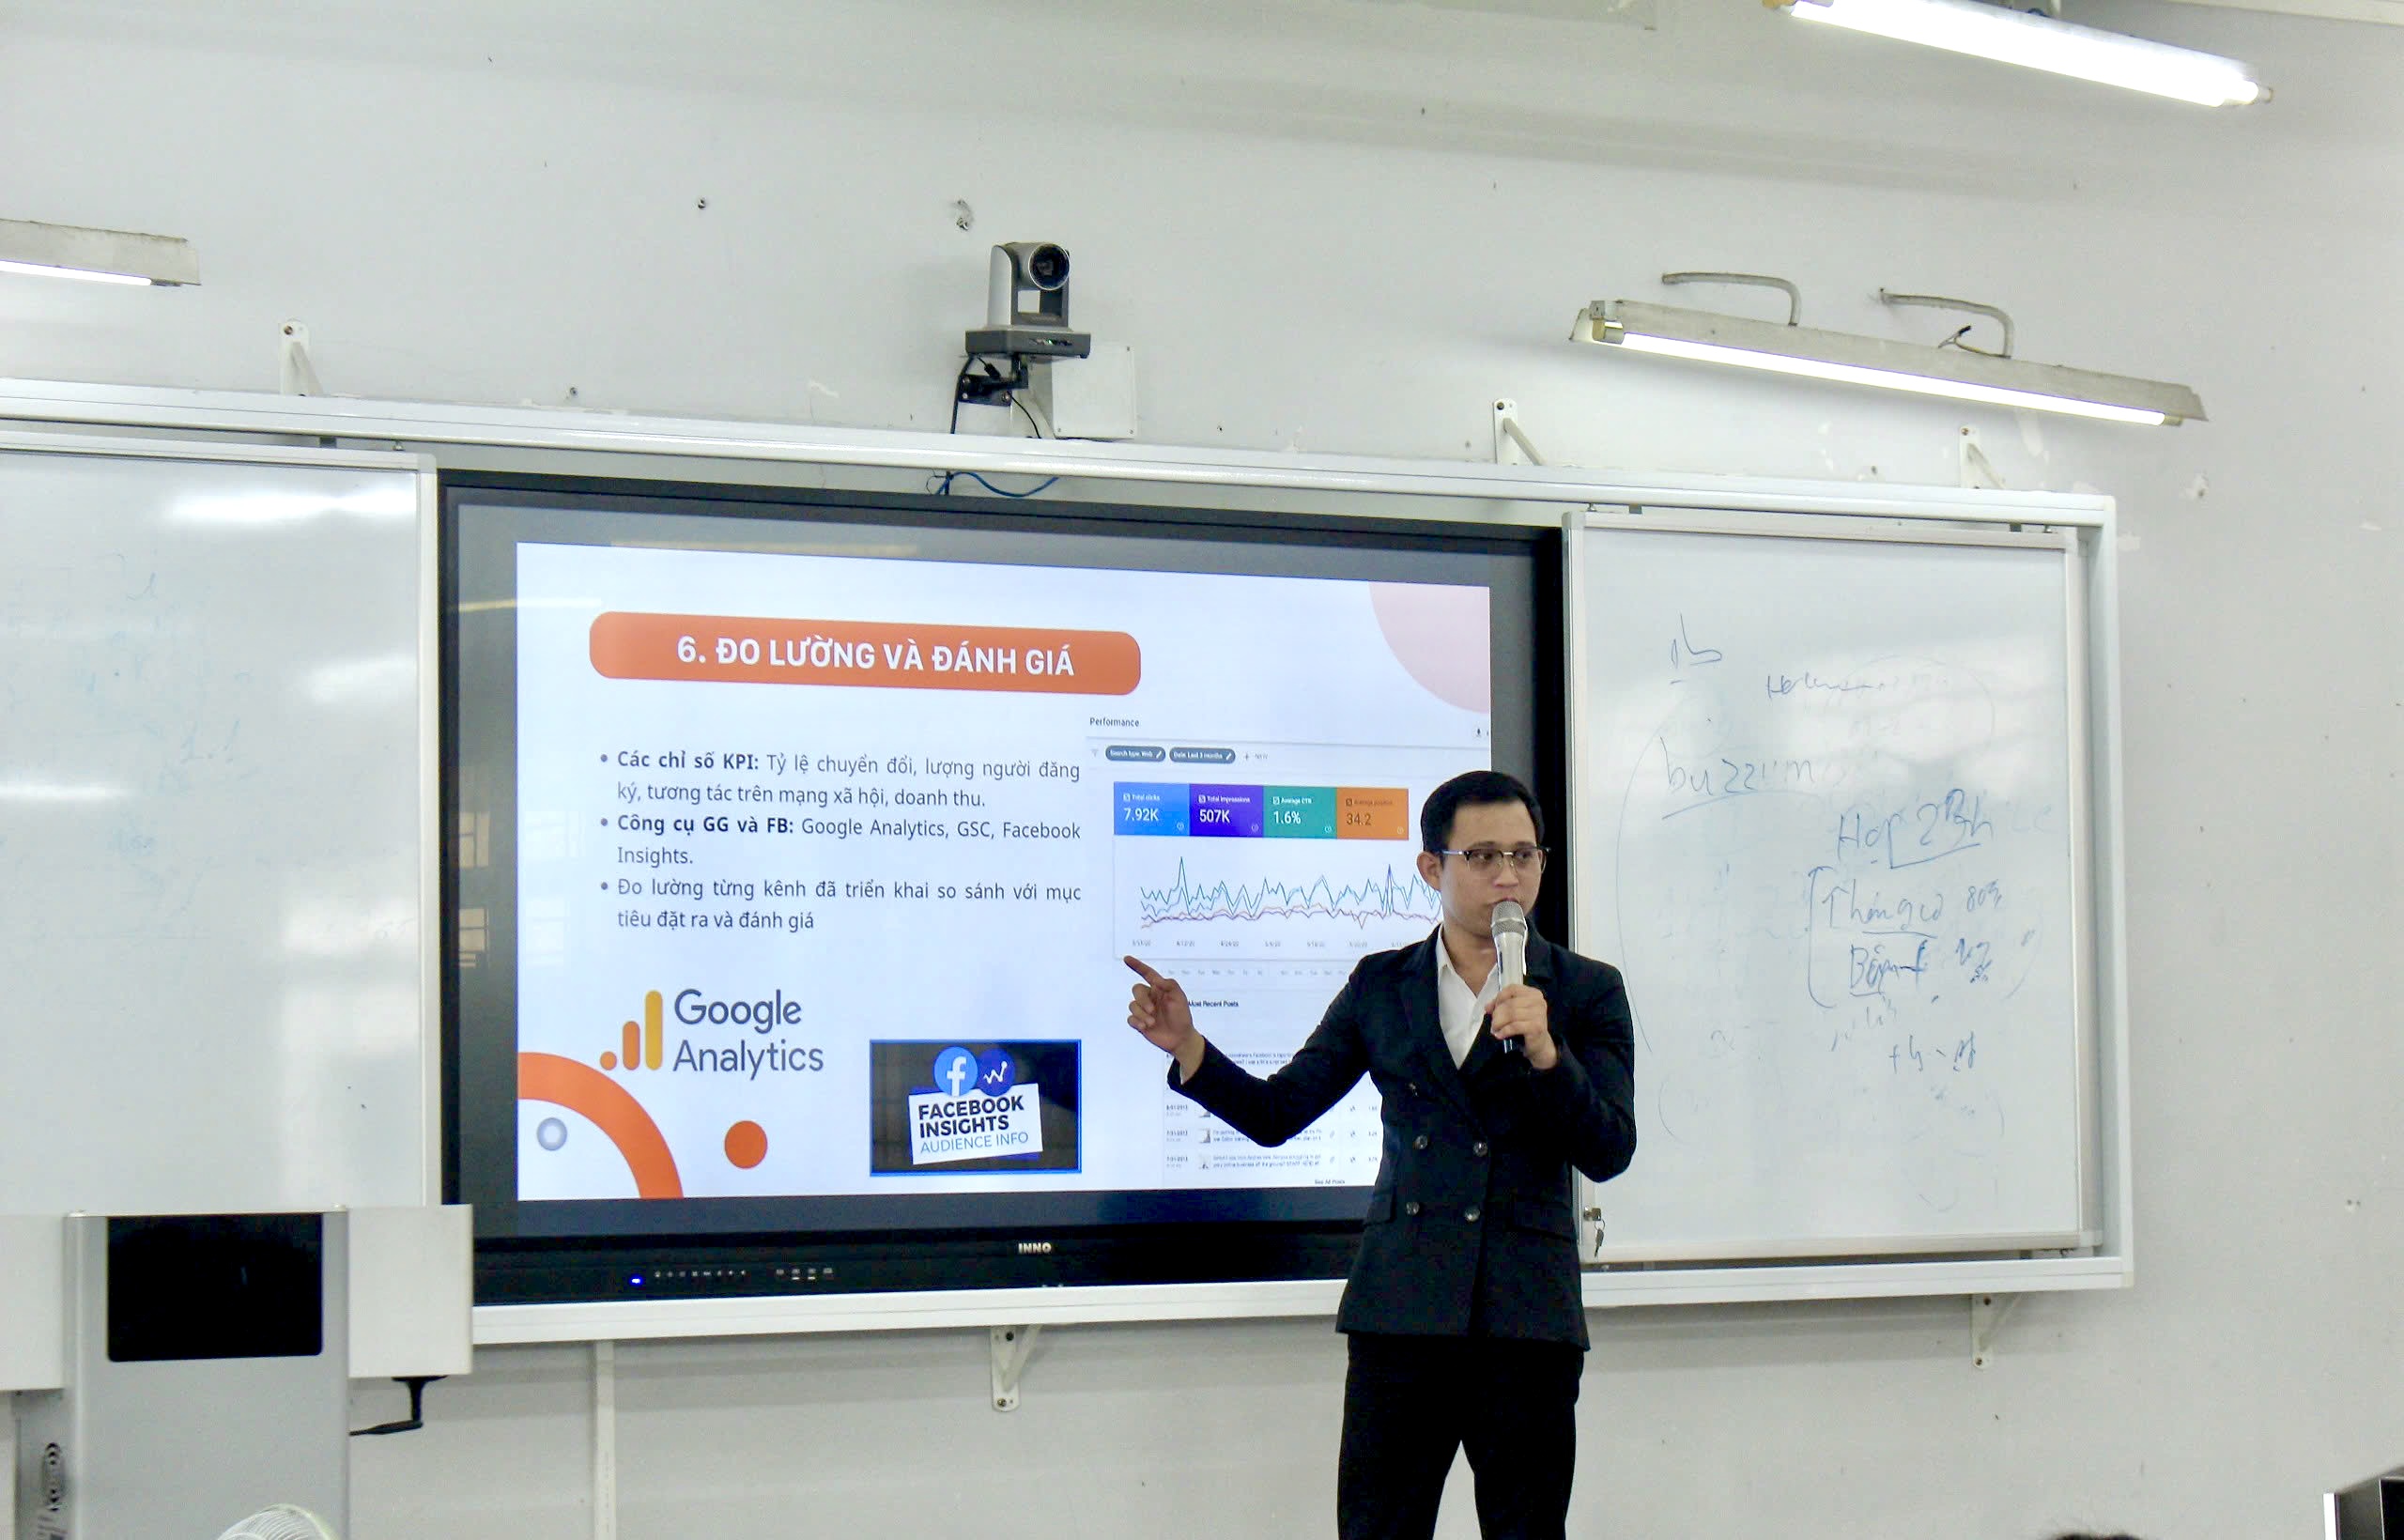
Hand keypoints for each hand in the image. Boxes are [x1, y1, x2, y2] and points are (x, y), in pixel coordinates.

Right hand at [1125, 956, 1206, 1079]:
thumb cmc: (1182, 1016)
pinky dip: (1136, 1021)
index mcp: (1159, 989)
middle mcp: (1150, 997)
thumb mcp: (1180, 998)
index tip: (1127, 959)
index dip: (1137, 966)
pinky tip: (1145, 1027)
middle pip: (1137, 990)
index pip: (1147, 974)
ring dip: (1142, 1014)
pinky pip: (1130, 1018)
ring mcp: (1144, 1010)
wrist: (1180, 1038)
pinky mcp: (1139, 1022)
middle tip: (1152, 1010)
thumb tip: (1156, 979)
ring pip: (1132, 1005)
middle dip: (1142, 1000)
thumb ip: (1169, 985)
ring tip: (1152, 1023)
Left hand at [1488, 984, 1557, 1070]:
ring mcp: (1539, 1014)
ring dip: (1498, 1023)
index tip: (1492, 1009)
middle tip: (1493, 1023)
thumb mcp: (1512, 1012)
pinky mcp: (1536, 1027)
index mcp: (1533, 993)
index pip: (1512, 989)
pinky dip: (1504, 1031)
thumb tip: (1487, 1007)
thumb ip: (1500, 1005)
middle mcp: (1538, 1001)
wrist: (1539, 1045)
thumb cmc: (1524, 1026)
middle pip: (1510, 1003)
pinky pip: (1514, 1026)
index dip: (1499, 998)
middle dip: (1497, 1013)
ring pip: (1511, 1014)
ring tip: (1495, 1029)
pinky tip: (1499, 1035)